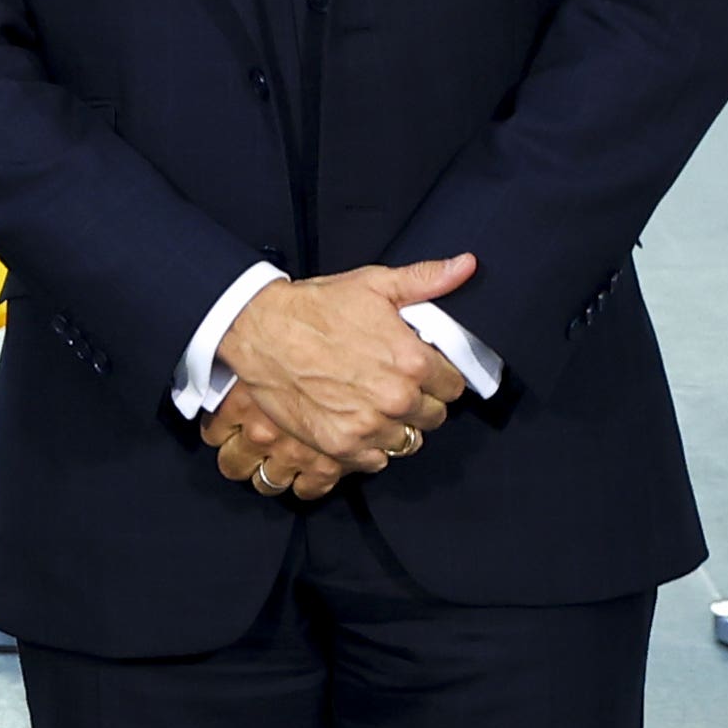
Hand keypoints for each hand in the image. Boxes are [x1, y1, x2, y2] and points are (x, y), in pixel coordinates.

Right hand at [211, 256, 475, 489]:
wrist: (260, 332)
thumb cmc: (316, 308)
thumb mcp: (375, 284)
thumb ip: (427, 280)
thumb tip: (466, 266)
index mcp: (412, 361)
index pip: (454, 387)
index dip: (441, 378)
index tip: (424, 373)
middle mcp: (395, 399)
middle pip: (433, 417)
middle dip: (420, 402)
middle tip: (396, 386)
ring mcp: (367, 426)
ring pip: (407, 440)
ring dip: (396, 426)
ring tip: (374, 405)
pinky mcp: (339, 444)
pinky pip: (376, 460)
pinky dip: (370, 446)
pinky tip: (357, 422)